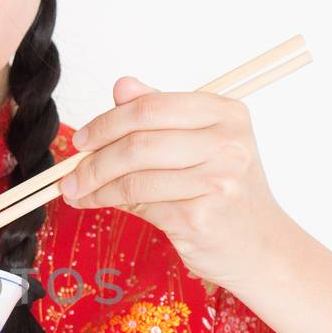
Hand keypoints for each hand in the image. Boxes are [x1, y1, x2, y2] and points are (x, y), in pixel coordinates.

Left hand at [60, 75, 289, 290]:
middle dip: (94, 159)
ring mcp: (217, 179)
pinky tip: (97, 204)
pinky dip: (110, 204)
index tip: (82, 140)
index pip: (152, 107)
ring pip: (134, 176)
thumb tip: (121, 86)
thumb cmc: (224, 192)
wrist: (260, 246)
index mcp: (226, 113)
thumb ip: (161, 114)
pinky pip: (141, 205)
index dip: (108, 121)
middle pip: (139, 141)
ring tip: (77, 192)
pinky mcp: (202, 215)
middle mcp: (227, 142)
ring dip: (96, 186)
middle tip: (71, 172)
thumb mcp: (200, 144)